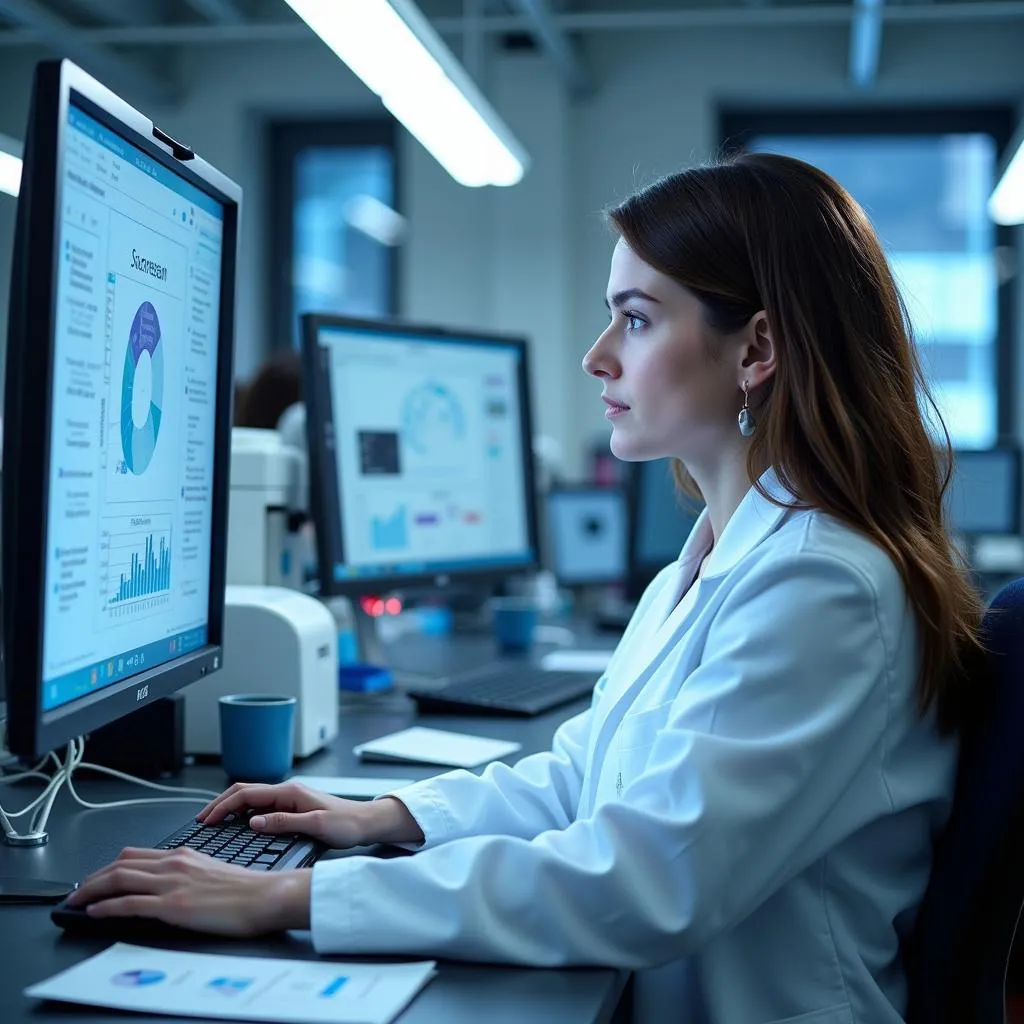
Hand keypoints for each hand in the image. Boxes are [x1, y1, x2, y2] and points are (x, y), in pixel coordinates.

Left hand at [65, 848, 309, 935]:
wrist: (266, 896)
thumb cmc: (248, 890)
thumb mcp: (213, 872)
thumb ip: (189, 875)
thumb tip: (171, 886)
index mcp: (185, 855)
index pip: (136, 855)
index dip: (110, 866)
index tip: (98, 877)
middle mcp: (174, 864)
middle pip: (120, 864)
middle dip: (93, 877)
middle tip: (78, 890)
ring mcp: (172, 884)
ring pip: (118, 879)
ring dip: (91, 890)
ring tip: (76, 901)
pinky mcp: (172, 906)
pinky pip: (129, 903)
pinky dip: (105, 907)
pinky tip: (94, 913)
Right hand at [198, 781, 422, 848]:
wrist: (367, 822)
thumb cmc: (347, 823)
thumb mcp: (316, 825)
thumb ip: (283, 823)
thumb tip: (253, 822)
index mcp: (290, 792)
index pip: (247, 794)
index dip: (224, 806)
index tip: (207, 820)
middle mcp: (287, 791)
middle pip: (245, 791)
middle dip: (221, 803)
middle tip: (202, 819)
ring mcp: (289, 798)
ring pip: (251, 797)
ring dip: (230, 806)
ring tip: (213, 820)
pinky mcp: (292, 806)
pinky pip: (261, 805)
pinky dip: (243, 811)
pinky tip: (237, 822)